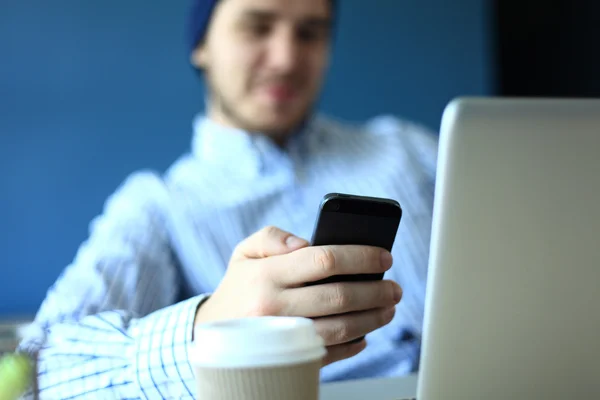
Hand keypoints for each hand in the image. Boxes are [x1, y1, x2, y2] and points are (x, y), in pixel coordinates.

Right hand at [195, 226, 401, 365]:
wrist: (211, 334)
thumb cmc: (238, 288)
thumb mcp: (244, 252)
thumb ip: (272, 237)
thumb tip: (306, 242)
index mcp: (267, 275)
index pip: (324, 259)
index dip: (361, 257)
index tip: (385, 256)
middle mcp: (275, 307)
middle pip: (340, 296)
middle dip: (376, 290)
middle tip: (395, 288)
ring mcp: (283, 338)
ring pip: (341, 328)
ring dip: (373, 318)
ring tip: (388, 308)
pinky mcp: (289, 359)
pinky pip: (331, 354)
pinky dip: (355, 344)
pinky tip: (365, 333)